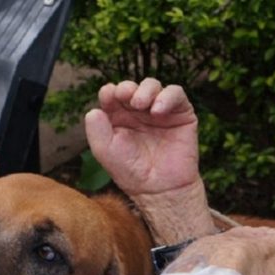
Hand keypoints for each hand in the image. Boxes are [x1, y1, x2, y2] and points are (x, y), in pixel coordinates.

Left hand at [84, 79, 200, 199]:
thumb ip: (97, 131)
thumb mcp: (106, 152)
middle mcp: (138, 112)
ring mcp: (159, 111)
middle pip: (131, 87)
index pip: (112, 95)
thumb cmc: (131, 172)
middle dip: (127, 88)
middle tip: (125, 96)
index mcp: (118, 117)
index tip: (108, 97)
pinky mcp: (180, 114)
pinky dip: (167, 96)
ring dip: (146, 89)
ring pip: (153, 86)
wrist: (160, 188)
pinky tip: (157, 111)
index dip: (109, 92)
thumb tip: (94, 110)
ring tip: (140, 104)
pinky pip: (176, 94)